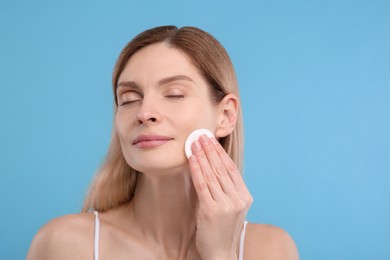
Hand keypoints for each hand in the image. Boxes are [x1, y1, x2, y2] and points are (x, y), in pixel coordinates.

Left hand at [189, 135, 252, 259]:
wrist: (220, 252)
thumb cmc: (223, 228)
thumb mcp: (232, 207)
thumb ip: (228, 189)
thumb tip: (215, 166)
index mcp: (245, 196)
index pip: (232, 168)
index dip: (220, 153)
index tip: (212, 141)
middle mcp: (238, 199)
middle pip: (222, 168)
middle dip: (210, 150)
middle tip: (201, 136)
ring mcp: (226, 205)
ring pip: (212, 174)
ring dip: (201, 156)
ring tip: (194, 143)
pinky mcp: (212, 210)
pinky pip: (202, 185)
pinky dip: (196, 169)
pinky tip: (191, 159)